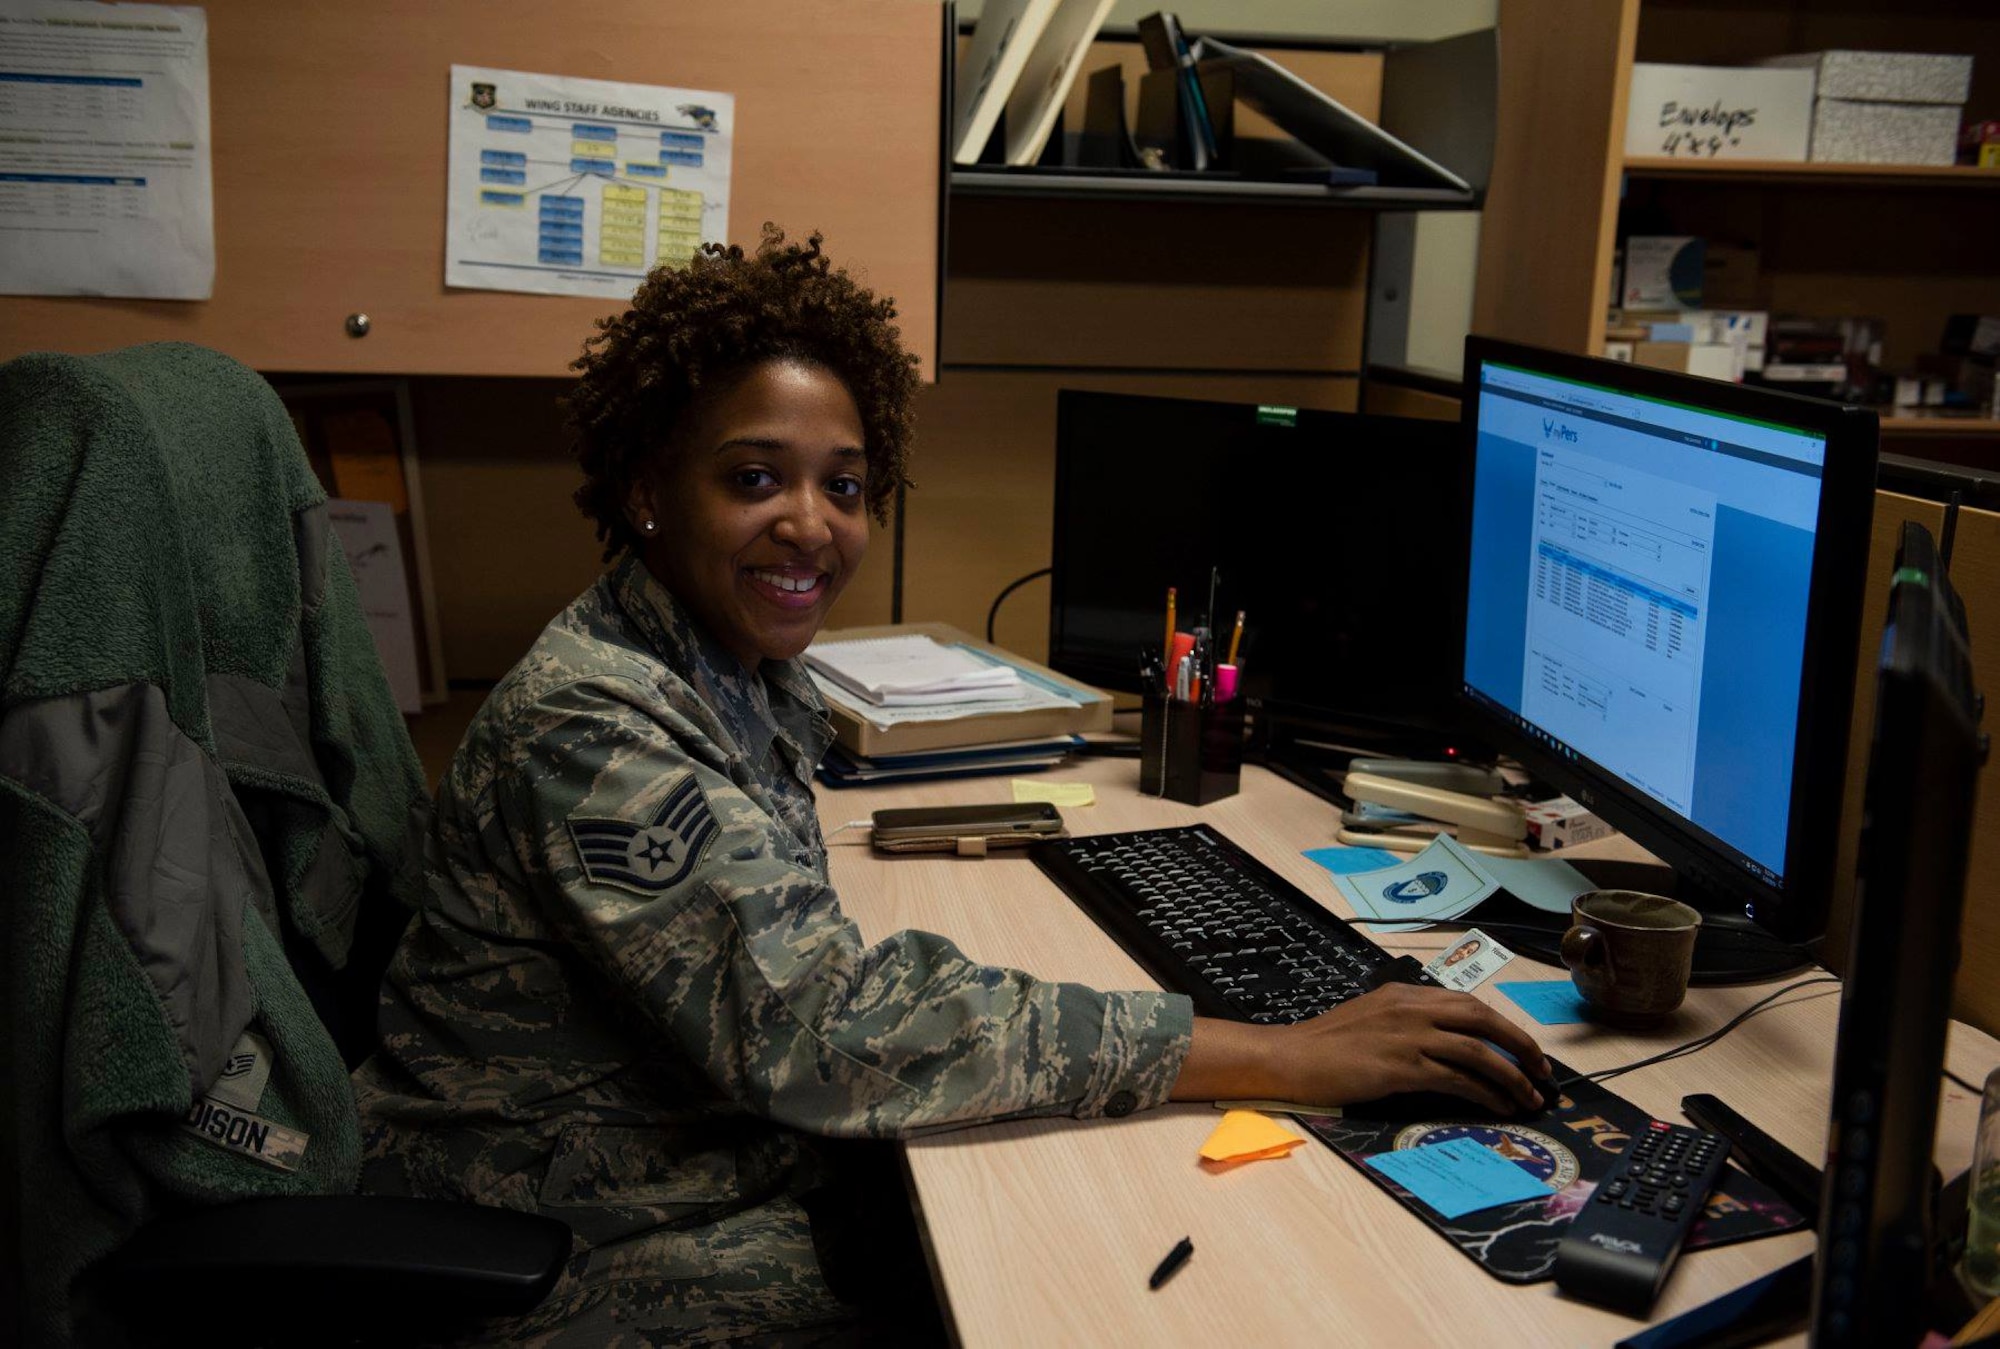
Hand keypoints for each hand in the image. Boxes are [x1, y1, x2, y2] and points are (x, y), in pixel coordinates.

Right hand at [1170, 984, 1552, 1114]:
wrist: (1290, 1057)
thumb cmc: (1323, 1045)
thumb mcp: (1370, 1017)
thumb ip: (1404, 1021)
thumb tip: (1439, 1040)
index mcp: (1404, 994)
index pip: (1466, 1002)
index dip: (1501, 1025)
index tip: (1521, 1047)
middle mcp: (1411, 1008)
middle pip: (1482, 1018)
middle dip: (1519, 1044)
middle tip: (1541, 1070)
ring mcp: (1407, 1036)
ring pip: (1477, 1050)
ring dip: (1511, 1075)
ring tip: (1529, 1097)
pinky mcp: (1402, 1066)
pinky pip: (1457, 1079)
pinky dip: (1486, 1093)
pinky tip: (1499, 1107)